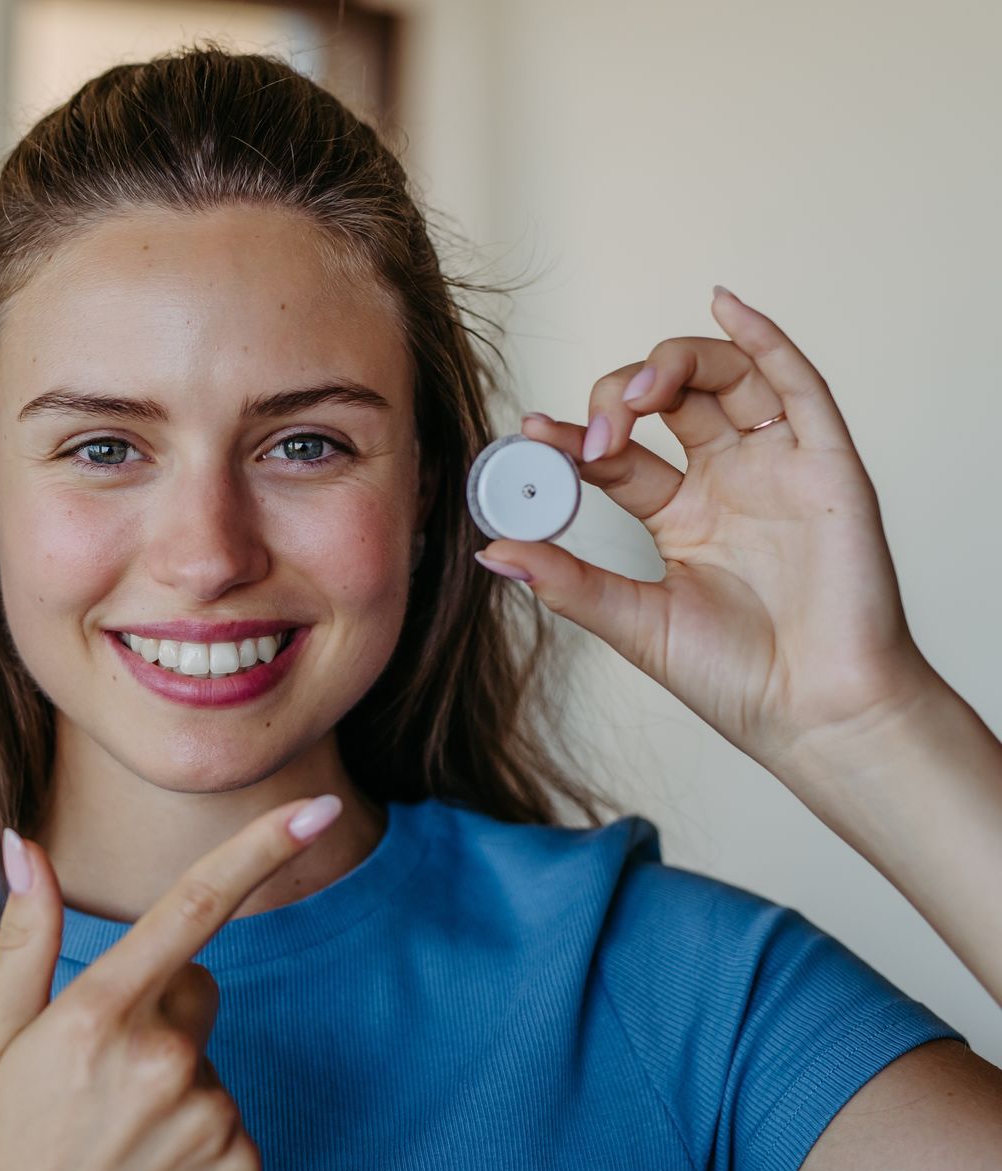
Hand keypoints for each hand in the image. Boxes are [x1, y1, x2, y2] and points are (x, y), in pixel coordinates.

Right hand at [0, 796, 342, 1170]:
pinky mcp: (241, 1169)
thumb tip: (25, 844)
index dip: (259, 851)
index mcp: (97, 1017)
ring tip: (115, 1135)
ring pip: (210, 1057)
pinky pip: (231, 1118)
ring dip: (174, 1080)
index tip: (315, 809)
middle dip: (161, 1010)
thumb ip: (25, 937)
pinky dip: (197, 1135)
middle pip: (199, 986)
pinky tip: (148, 1169)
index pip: (192, 910)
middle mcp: (162, 1063)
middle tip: (97, 1075)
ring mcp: (208, 1120)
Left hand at [474, 286, 939, 769]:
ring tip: (638, 395)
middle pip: (670, 401)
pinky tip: (725, 305)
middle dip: (620, 398)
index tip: (532, 433)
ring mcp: (780, 469)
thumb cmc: (738, 679)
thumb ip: (566, 581)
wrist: (816, 715)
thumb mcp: (634, 623)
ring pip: (727, 378)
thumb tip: (491, 550)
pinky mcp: (829, 467)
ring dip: (675, 365)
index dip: (575, 437)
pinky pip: (799, 386)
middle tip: (593, 436)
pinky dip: (765, 338)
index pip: (619, 456)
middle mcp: (731, 481)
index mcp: (684, 515)